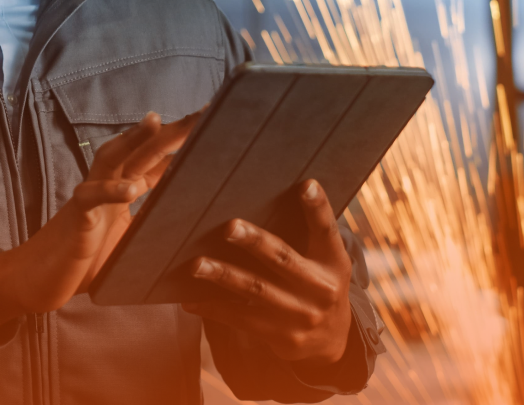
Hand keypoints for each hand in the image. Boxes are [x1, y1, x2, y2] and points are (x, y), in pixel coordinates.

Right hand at [0, 111, 198, 337]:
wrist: (36, 279)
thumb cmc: (82, 261)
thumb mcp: (127, 242)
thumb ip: (148, 225)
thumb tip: (186, 222)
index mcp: (122, 191)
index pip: (156, 160)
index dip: (181, 143)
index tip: (208, 123)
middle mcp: (107, 186)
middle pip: (140, 150)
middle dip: (170, 131)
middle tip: (202, 111)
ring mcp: (90, 198)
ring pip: (113, 159)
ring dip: (136, 140)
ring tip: (159, 123)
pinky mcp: (76, 217)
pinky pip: (92, 198)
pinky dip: (111, 190)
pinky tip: (132, 188)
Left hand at [182, 180, 352, 365]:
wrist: (332, 340)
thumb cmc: (320, 283)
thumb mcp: (327, 259)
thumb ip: (310, 232)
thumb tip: (275, 194)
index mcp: (332, 261)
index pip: (326, 230)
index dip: (317, 207)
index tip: (305, 184)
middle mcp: (320, 288)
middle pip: (282, 259)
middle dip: (254, 242)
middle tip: (229, 227)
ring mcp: (300, 314)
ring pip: (255, 290)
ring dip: (224, 276)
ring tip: (197, 264)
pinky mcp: (281, 335)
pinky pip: (241, 319)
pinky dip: (213, 309)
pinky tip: (190, 300)